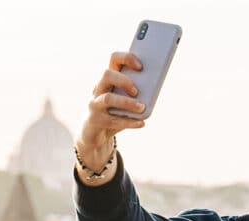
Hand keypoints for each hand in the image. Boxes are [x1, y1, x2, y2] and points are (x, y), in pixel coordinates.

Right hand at [76, 52, 146, 177]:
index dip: (127, 58)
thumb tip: (154, 90)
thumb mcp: (124, 101)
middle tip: (137, 91)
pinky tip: (141, 123)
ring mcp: (95, 104)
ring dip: (127, 103)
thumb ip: (136, 94)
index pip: (114, 59)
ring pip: (108, 98)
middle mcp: (99, 88)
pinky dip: (129, 122)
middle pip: (107, 74)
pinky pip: (113, 120)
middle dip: (124, 81)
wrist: (94, 134)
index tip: (141, 66)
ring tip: (142, 107)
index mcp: (108, 79)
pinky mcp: (95, 120)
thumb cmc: (114, 112)